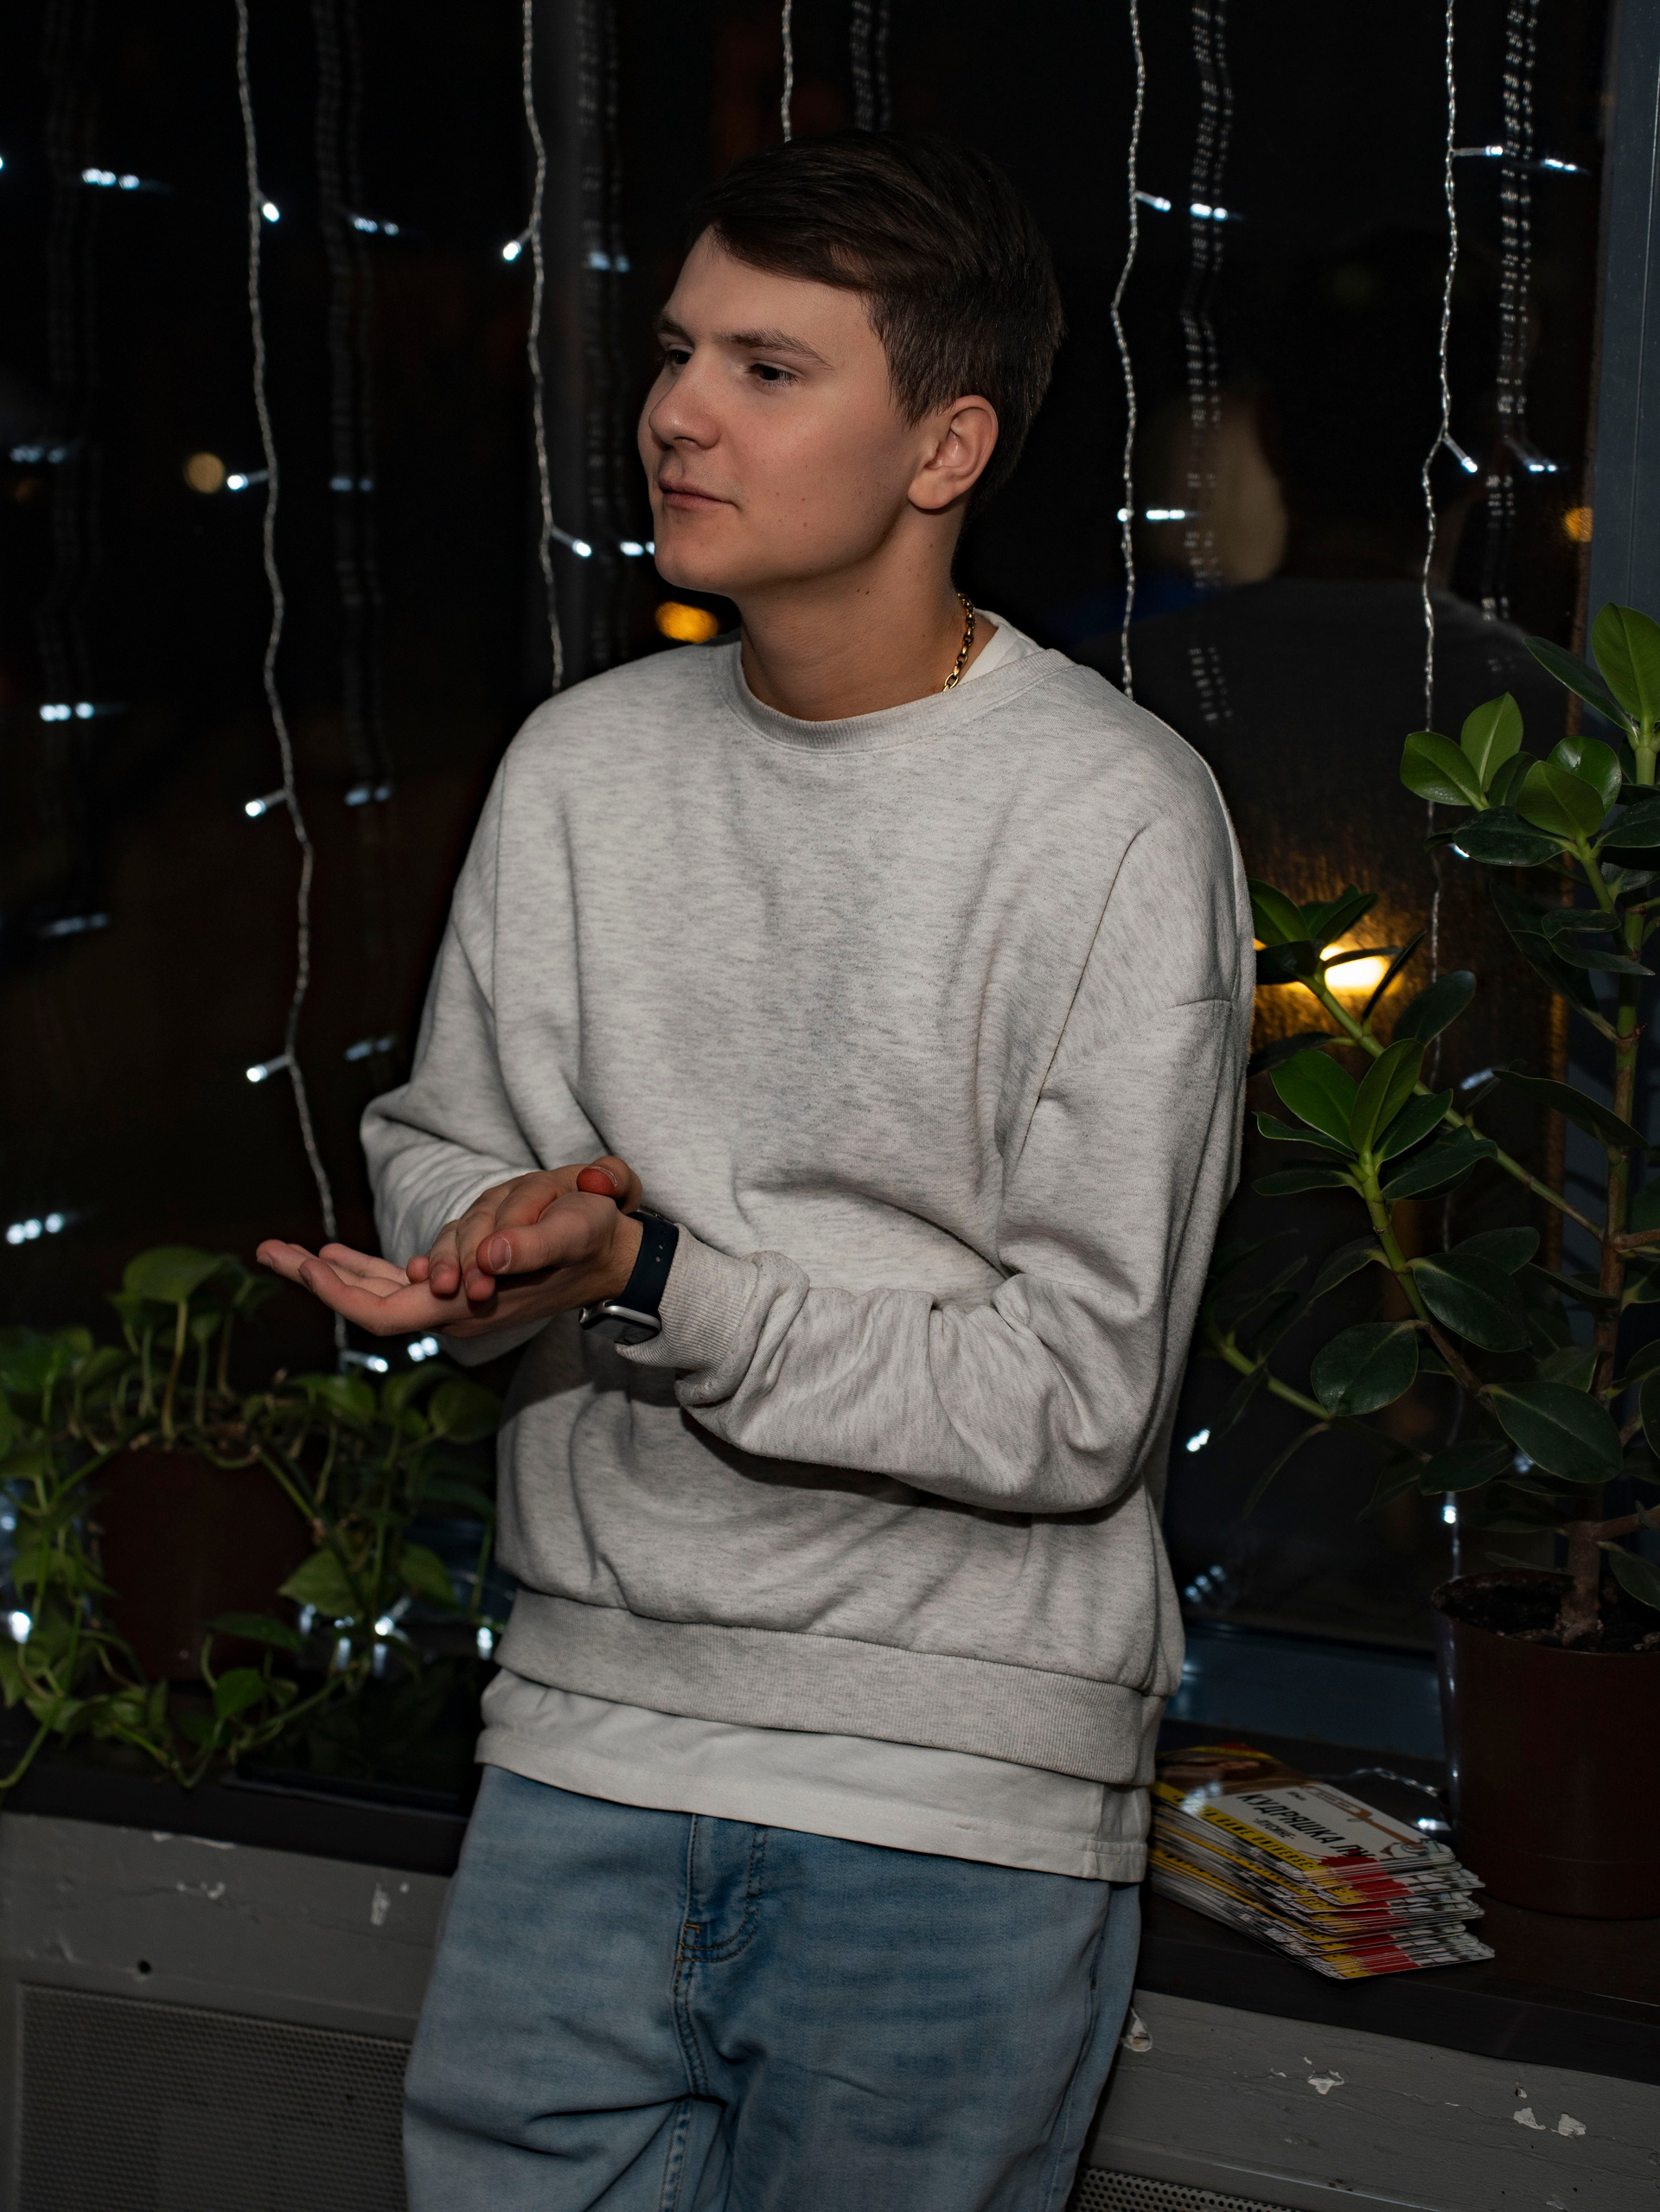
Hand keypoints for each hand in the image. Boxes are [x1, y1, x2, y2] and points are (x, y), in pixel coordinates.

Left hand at [256, 1154, 644, 1339]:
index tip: (306, 1263)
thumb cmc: (593, 1241)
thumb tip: (484, 1258)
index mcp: (471, 1305)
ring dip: (333, 1272)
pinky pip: (397, 1281)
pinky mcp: (459, 1282)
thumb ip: (529, 1246)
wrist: (615, 1259)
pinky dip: (363, 1270)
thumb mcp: (570, 1232)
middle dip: (316, 1279)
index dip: (342, 1292)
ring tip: (287, 1252)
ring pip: (378, 1292)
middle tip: (264, 1251)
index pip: (389, 1312)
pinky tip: (336, 1255)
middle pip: (369, 1304)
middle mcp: (454, 1307)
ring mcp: (454, 1298)